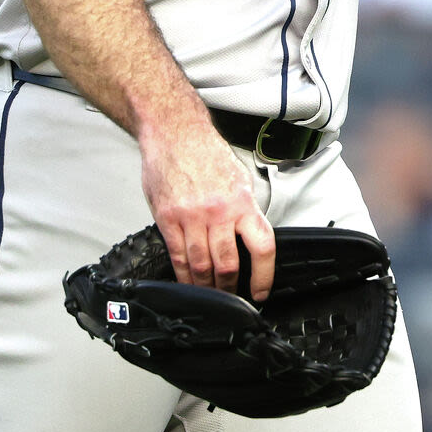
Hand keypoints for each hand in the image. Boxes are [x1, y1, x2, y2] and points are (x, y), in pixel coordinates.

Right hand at [138, 113, 275, 301]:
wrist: (175, 132)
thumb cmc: (206, 152)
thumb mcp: (239, 179)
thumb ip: (244, 210)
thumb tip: (250, 239)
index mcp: (241, 201)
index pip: (261, 247)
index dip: (263, 276)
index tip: (260, 292)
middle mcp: (218, 211)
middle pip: (227, 264)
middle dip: (230, 289)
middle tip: (231, 299)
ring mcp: (191, 216)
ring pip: (201, 266)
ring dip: (205, 287)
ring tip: (209, 296)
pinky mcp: (167, 218)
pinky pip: (177, 256)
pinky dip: (182, 274)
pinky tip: (186, 282)